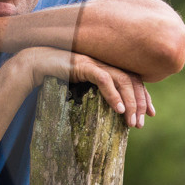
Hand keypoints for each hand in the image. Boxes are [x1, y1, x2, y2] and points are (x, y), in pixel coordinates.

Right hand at [20, 46, 154, 127]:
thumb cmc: (56, 78)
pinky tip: (118, 109)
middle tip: (141, 123)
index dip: (144, 96)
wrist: (34, 65)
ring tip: (132, 121)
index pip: (133, 80)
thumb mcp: (82, 88)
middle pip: (132, 80)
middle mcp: (105, 61)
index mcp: (107, 66)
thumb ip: (97, 94)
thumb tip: (112, 112)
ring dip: (130, 102)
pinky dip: (113, 94)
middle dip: (140, 103)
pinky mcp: (83, 65)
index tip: (150, 114)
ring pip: (122, 80)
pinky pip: (104, 79)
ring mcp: (95, 61)